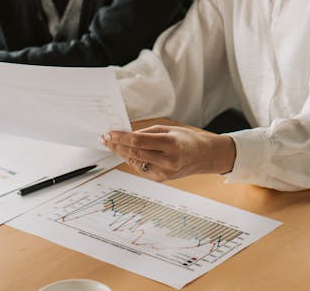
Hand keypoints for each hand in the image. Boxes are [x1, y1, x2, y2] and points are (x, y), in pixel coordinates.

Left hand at [100, 125, 236, 181]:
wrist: (204, 157)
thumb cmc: (188, 140)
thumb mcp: (170, 130)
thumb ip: (148, 133)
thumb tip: (127, 135)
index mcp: (171, 145)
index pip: (139, 141)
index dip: (121, 137)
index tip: (110, 133)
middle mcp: (167, 161)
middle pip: (134, 153)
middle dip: (117, 145)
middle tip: (104, 138)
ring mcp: (164, 173)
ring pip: (135, 162)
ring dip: (121, 153)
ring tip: (110, 144)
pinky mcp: (160, 179)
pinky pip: (141, 168)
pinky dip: (131, 159)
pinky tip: (124, 152)